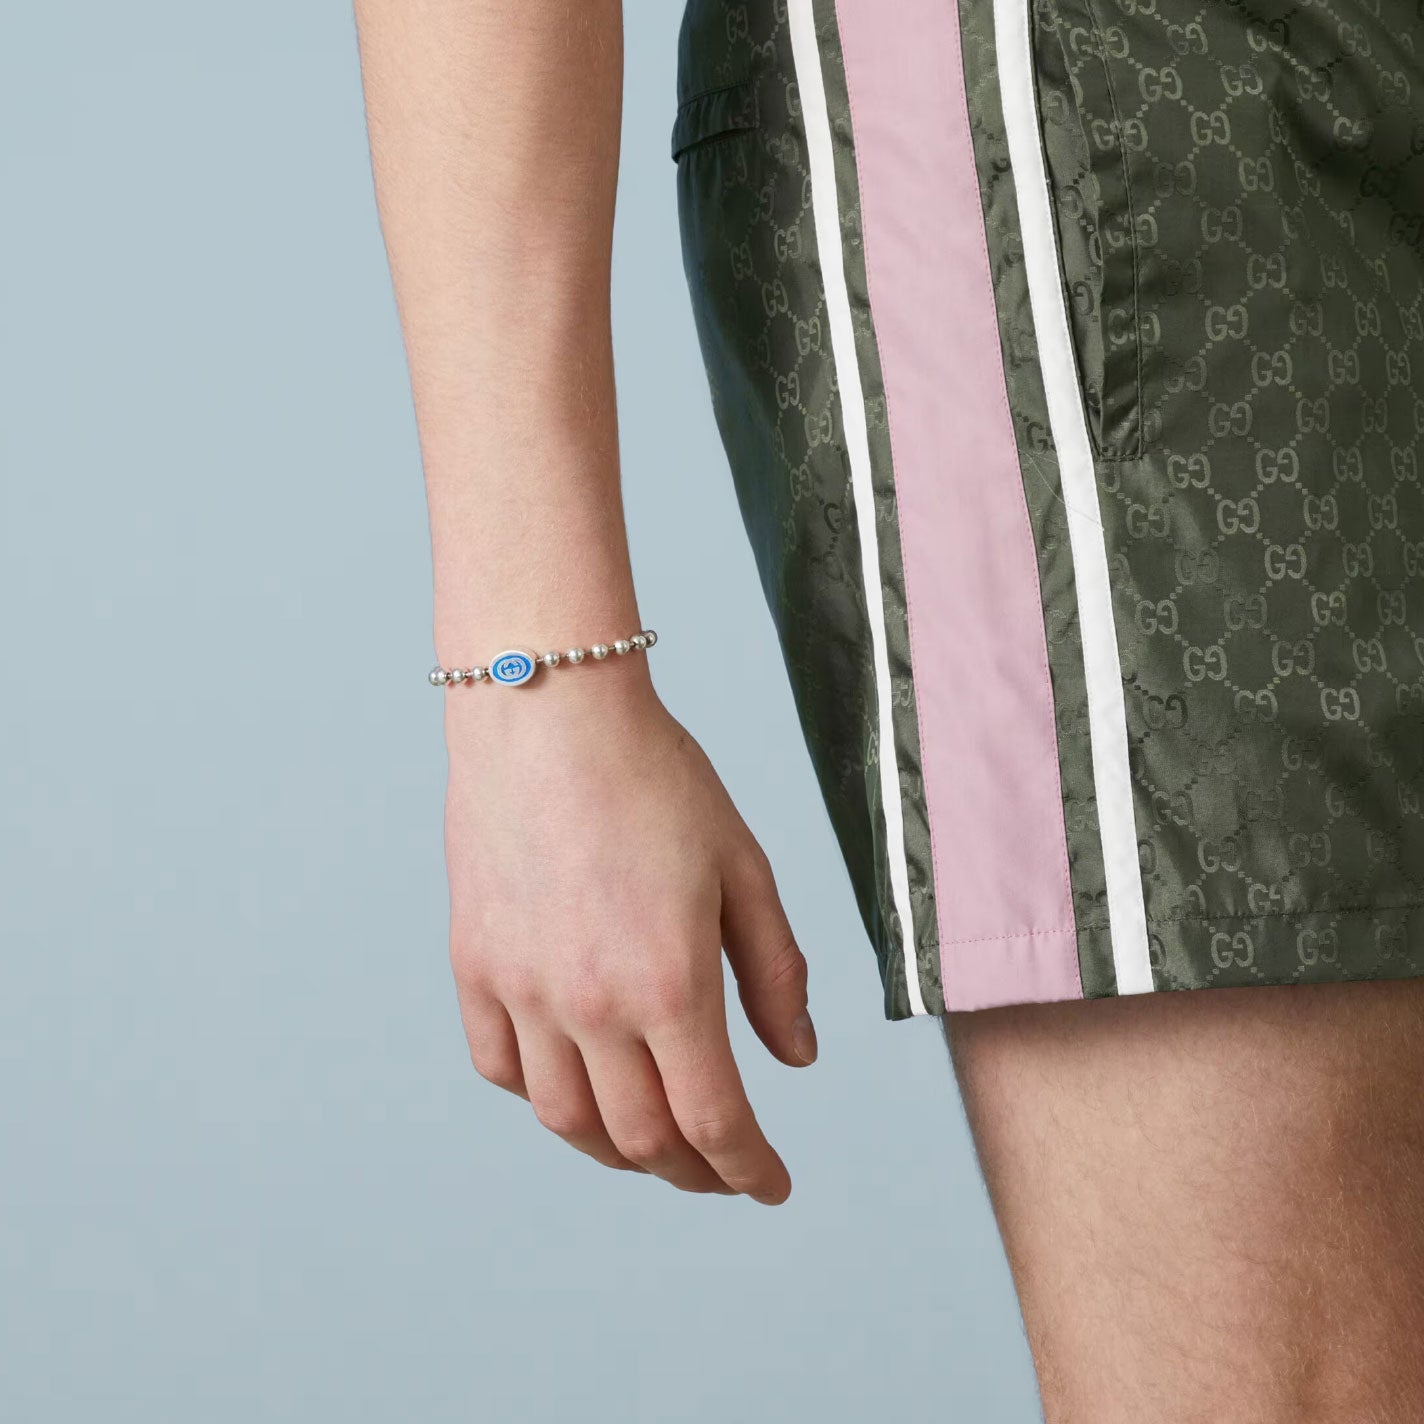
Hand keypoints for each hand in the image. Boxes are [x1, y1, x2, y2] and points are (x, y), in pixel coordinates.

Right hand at [443, 656, 815, 1203]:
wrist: (549, 709)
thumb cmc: (657, 778)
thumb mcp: (742, 867)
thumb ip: (774, 972)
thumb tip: (796, 1059)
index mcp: (669, 983)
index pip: (715, 1121)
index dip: (749, 1169)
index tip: (772, 1186)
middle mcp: (589, 1004)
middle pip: (642, 1137)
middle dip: (695, 1171)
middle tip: (724, 1169)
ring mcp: (521, 988)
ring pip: (567, 1119)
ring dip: (618, 1150)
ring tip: (654, 1145)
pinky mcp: (474, 964)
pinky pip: (501, 1067)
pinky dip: (542, 1098)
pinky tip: (575, 1085)